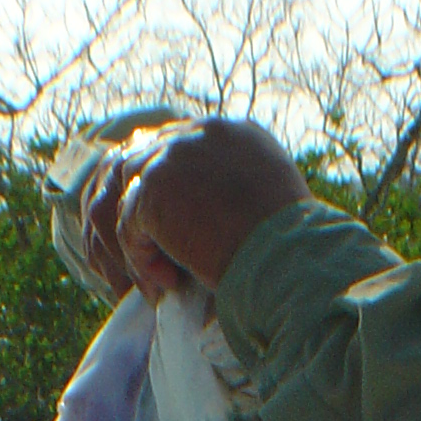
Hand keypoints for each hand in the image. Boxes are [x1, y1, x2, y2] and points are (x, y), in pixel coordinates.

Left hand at [80, 118, 308, 303]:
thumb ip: (240, 196)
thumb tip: (221, 221)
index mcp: (232, 134)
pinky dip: (140, 261)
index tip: (174, 233)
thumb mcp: (272, 208)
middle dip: (143, 210)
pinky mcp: (154, 188)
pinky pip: (127, 226)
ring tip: (160, 280)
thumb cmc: (294, 253)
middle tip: (153, 257)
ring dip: (140, 240)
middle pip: (146, 158)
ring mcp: (173, 156)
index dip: (170, 190)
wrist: (289, 260)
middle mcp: (200, 134)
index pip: (181, 147)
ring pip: (131, 194)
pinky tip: (165, 286)